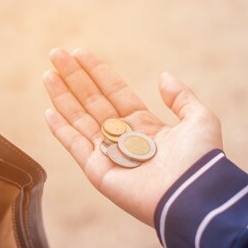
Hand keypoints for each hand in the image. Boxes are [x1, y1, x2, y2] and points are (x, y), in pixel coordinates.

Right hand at [43, 48, 222, 225]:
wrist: (193, 195)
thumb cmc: (200, 159)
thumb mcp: (200, 119)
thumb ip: (181, 98)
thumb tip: (163, 77)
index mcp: (147, 127)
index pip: (115, 93)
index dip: (98, 73)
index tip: (80, 52)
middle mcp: (125, 139)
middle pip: (93, 102)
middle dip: (74, 78)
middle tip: (55, 54)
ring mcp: (109, 155)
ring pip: (80, 120)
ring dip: (63, 97)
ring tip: (47, 73)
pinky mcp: (98, 172)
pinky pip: (76, 146)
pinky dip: (61, 130)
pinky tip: (48, 111)